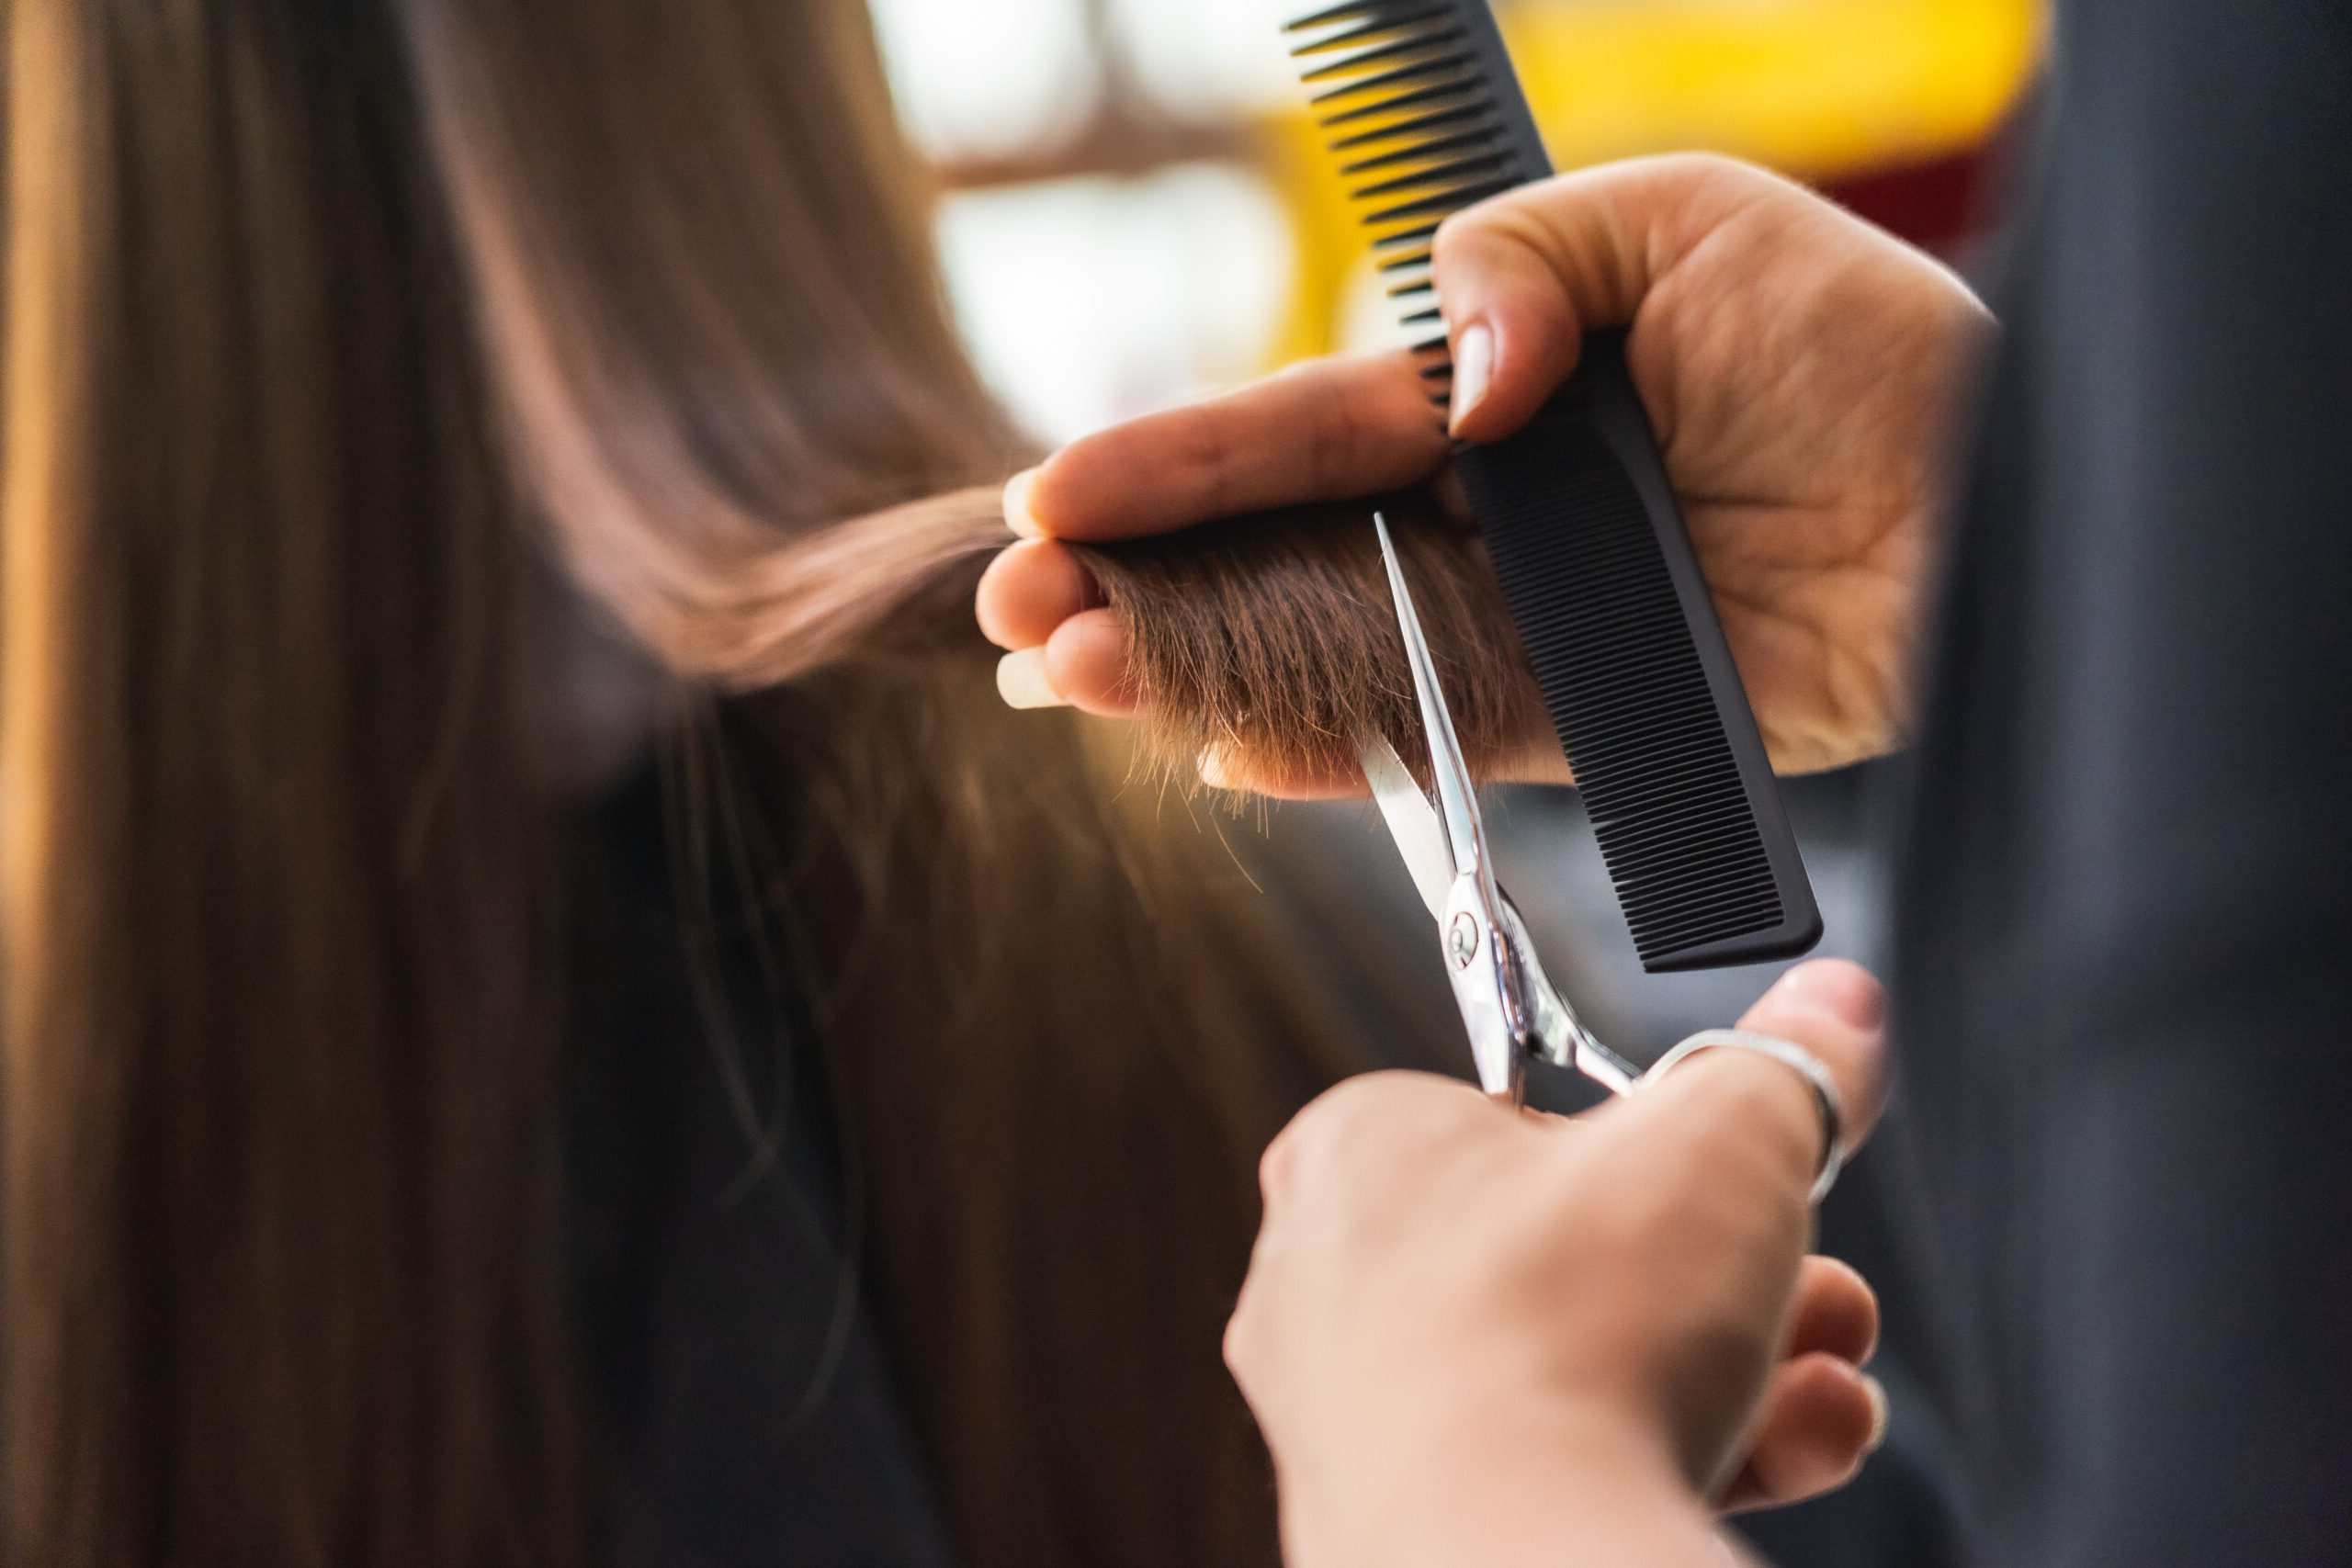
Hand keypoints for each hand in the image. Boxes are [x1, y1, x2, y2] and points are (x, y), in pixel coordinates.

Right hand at [976, 154, 1991, 785]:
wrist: (1987, 497)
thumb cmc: (1860, 339)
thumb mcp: (1686, 222)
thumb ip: (1528, 262)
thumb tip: (1459, 389)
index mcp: (1483, 387)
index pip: (1296, 433)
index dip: (1170, 465)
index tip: (1045, 498)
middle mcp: (1479, 509)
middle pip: (1274, 554)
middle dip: (1137, 581)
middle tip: (1016, 623)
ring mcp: (1518, 618)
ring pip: (1321, 651)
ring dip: (1192, 669)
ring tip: (1076, 684)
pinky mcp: (1577, 716)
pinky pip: (1431, 740)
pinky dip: (1328, 753)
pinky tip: (1220, 752)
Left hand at [1225, 959, 1891, 1567]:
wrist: (1510, 1555)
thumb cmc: (1565, 1333)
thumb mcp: (1725, 1140)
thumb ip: (1786, 1064)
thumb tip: (1833, 1012)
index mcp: (1362, 1150)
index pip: (1522, 1113)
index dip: (1654, 1142)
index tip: (1739, 1162)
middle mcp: (1335, 1284)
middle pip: (1577, 1254)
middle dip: (1729, 1272)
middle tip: (1810, 1282)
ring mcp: (1367, 1419)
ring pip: (1583, 1370)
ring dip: (1738, 1366)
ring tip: (1824, 1376)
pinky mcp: (1413, 1524)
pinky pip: (1566, 1468)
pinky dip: (1684, 1456)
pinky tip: (1790, 1450)